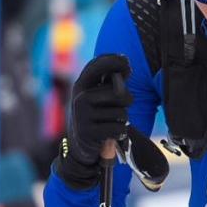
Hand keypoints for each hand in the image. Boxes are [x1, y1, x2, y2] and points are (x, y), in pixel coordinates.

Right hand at [54, 54, 131, 189]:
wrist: (81, 145)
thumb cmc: (98, 115)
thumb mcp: (100, 97)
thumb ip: (112, 83)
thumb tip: (125, 69)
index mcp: (81, 85)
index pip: (97, 65)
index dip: (114, 60)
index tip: (127, 61)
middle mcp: (80, 97)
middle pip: (120, 94)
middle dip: (127, 102)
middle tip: (118, 109)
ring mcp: (82, 115)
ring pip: (122, 113)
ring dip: (123, 120)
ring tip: (110, 123)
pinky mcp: (88, 132)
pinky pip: (119, 128)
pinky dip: (120, 132)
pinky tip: (111, 134)